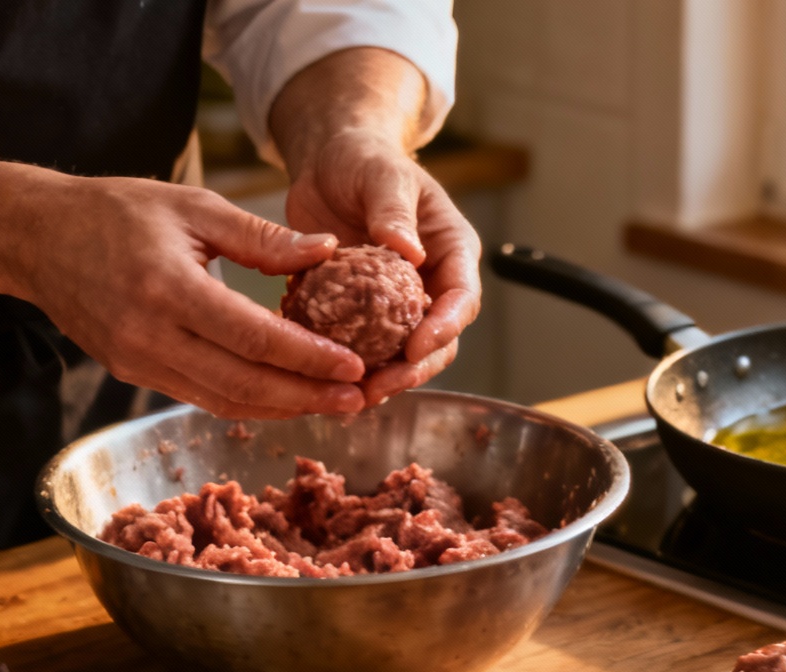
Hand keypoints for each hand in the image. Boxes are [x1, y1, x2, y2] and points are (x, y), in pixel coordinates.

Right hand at [14, 177, 368, 418]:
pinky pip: (201, 397)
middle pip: (242, 384)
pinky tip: (287, 396)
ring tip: (334, 404)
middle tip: (358, 399)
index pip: (252, 337)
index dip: (307, 358)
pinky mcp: (132, 373)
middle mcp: (148, 334)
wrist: (36, 237)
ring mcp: (137, 361)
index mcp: (166, 287)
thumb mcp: (193, 207)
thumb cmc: (118, 211)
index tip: (354, 366)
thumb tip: (328, 253)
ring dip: (283, 408)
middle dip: (306, 397)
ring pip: (223, 401)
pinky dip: (249, 402)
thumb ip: (262, 237)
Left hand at [283, 127, 479, 403]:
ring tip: (352, 398)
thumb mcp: (381, 176)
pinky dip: (347, 368)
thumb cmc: (364, 160)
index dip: (444, 328)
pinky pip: (362, 348)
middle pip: (438, 341)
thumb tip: (408, 250)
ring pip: (401, 355)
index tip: (416, 347)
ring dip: (382, 379)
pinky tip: (324, 384)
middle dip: (413, 369)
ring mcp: (398, 304)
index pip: (462, 299)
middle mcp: (431, 283)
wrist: (328, 164)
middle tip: (380, 387)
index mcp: (451, 251)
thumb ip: (394, 210)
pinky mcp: (362, 313)